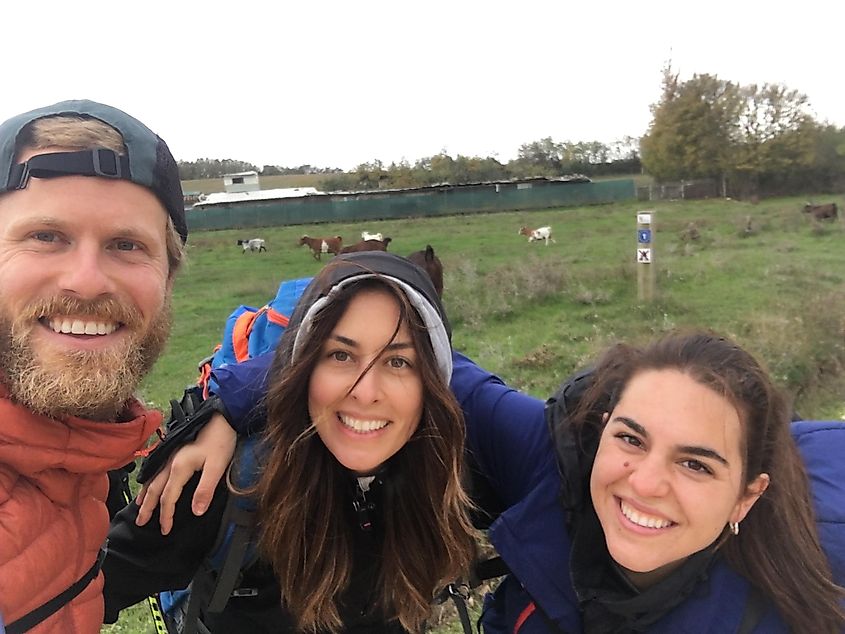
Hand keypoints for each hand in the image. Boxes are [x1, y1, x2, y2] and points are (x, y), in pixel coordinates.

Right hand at [135, 413, 236, 534]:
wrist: (221, 416)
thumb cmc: (221, 440)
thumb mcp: (217, 466)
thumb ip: (205, 490)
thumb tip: (195, 513)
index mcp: (179, 467)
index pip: (168, 497)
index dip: (166, 515)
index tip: (166, 530)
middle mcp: (170, 462)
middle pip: (155, 489)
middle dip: (148, 508)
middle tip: (140, 523)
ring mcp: (170, 455)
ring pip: (152, 479)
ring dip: (145, 494)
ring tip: (139, 507)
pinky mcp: (174, 449)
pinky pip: (156, 469)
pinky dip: (149, 480)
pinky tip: (148, 482)